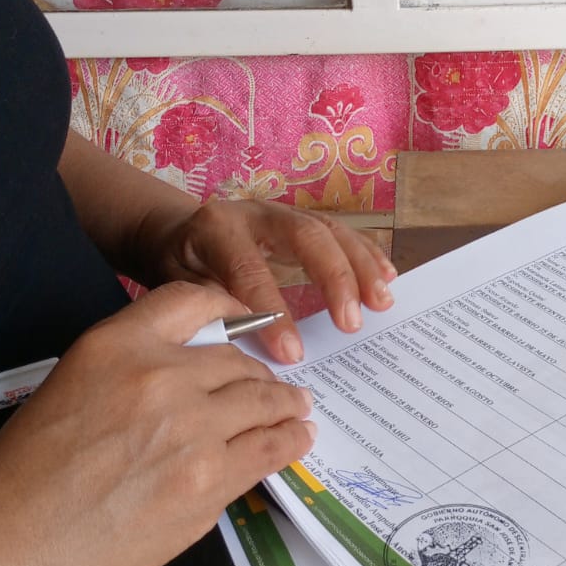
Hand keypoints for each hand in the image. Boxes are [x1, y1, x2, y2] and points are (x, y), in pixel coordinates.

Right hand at [0, 282, 316, 565]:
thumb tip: (196, 373)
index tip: (249, 322)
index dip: (229, 307)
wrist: (10, 546)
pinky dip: (289, 442)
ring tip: (297, 409)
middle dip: (260, 374)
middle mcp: (161, 379)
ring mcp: (191, 434)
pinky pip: (267, 453)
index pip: (192, 301)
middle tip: (274, 386)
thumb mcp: (72, 383)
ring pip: (264, 404)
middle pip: (237, 360)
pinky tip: (296, 439)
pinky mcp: (208, 486)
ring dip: (286, 405)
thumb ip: (133, 366)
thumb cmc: (26, 471)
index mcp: (117, 346)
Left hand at [135, 198, 396, 362]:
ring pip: (330, 231)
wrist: (179, 233)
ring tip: (382, 303)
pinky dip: (366, 254)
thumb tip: (247, 342)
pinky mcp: (305, 220)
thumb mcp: (178, 287)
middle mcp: (255, 211)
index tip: (293, 354)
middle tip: (350, 324)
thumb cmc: (180, 268)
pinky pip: (342, 232)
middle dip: (333, 279)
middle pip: (305, 236)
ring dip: (361, 267)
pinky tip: (387, 277)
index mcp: (217, 228)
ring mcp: (285, 212)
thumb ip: (209, 308)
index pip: (250, 270)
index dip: (273, 312)